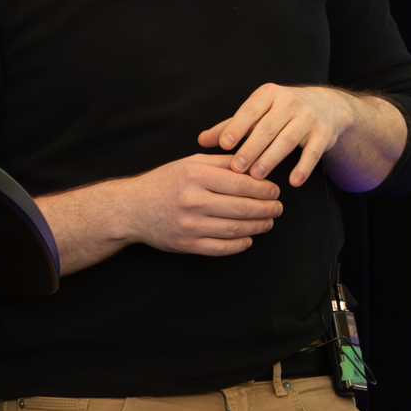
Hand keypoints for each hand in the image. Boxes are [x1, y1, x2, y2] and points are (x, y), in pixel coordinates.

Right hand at [117, 153, 284, 256]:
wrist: (132, 208)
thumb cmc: (163, 182)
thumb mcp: (189, 163)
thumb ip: (221, 162)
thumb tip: (253, 164)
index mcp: (196, 175)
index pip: (242, 183)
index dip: (264, 189)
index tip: (275, 190)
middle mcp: (193, 200)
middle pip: (243, 208)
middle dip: (267, 209)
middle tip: (278, 207)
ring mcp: (190, 225)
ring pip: (236, 229)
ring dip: (258, 226)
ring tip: (268, 222)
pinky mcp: (187, 245)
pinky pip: (221, 248)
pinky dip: (240, 244)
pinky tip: (248, 238)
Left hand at [200, 84, 351, 187]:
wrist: (327, 107)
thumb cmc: (283, 112)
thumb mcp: (258, 113)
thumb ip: (230, 126)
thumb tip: (202, 141)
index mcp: (269, 94)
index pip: (250, 110)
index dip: (237, 127)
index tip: (224, 144)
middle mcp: (289, 102)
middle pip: (267, 127)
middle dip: (251, 148)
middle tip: (237, 167)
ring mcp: (309, 117)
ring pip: (287, 140)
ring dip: (271, 158)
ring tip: (256, 176)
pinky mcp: (323, 133)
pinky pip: (312, 152)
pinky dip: (303, 167)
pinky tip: (293, 181)